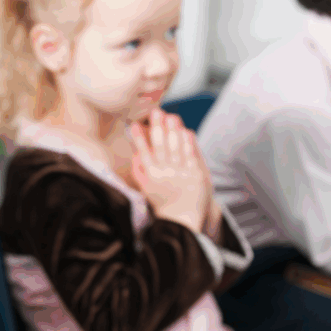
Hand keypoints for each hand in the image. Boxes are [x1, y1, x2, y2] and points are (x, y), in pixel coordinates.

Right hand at [127, 108, 210, 230]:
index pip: (143, 152)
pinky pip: (191, 155)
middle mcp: (164, 173)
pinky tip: (186, 131)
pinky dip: (188, 143)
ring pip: (175, 148)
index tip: (136, 124)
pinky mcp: (195, 175)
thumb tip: (135, 154)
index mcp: (151, 176)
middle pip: (159, 146)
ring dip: (173, 130)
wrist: (182, 220)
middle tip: (155, 111)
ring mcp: (180, 174)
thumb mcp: (146, 189)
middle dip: (157, 127)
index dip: (139, 138)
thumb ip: (139, 171)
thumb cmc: (163, 203)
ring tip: (171, 116)